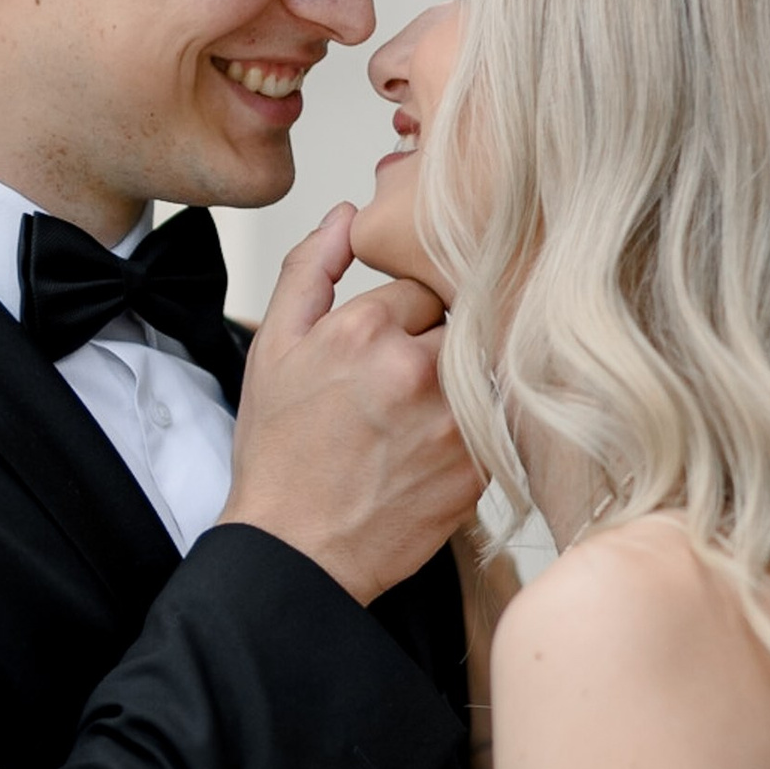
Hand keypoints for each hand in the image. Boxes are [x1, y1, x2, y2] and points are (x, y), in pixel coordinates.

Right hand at [222, 206, 482, 602]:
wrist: (297, 553)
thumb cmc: (281, 456)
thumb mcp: (273, 349)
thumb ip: (309, 270)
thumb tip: (348, 215)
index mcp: (365, 333)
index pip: (424, 280)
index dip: (409, 306)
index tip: (390, 335)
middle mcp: (417, 373)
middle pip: (466, 316)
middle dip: (444, 334)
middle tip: (410, 372)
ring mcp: (455, 422)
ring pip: (487, 365)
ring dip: (466, 375)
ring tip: (422, 407)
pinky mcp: (480, 467)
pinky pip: (496, 416)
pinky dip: (475, 421)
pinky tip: (433, 443)